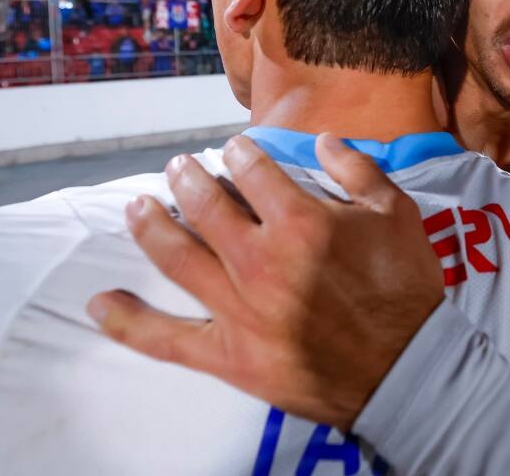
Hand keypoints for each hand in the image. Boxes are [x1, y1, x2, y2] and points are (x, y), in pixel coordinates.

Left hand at [87, 134, 444, 430]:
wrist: (409, 369)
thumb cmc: (406, 289)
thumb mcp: (397, 214)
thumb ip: (358, 170)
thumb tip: (323, 140)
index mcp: (302, 222)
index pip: (253, 171)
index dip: (240, 153)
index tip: (235, 150)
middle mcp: (261, 260)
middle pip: (204, 206)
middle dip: (186, 179)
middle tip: (178, 168)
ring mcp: (239, 309)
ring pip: (177, 257)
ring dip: (151, 227)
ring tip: (137, 207)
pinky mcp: (229, 354)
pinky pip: (168, 339)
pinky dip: (129, 322)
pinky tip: (100, 304)